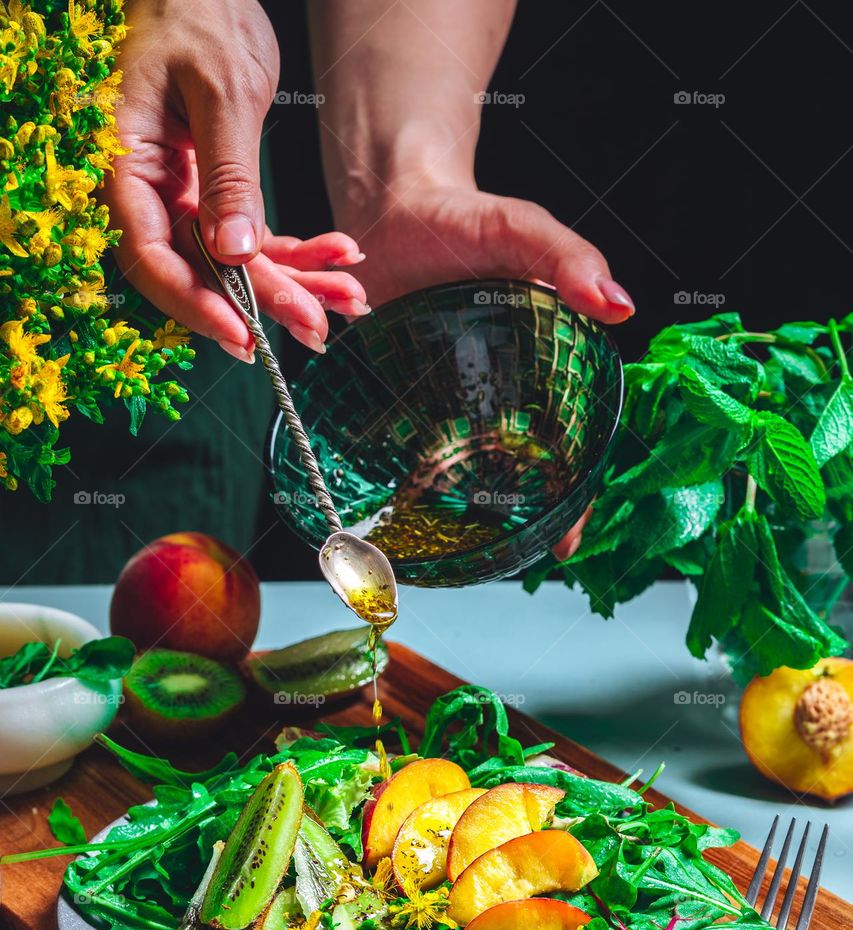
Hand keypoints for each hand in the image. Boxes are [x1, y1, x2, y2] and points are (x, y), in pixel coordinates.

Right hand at [106, 0, 368, 357]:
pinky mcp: (216, 194)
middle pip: (200, 271)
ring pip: (235, 263)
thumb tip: (235, 253)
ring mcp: (183, 197)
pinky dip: (299, 250)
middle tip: (317, 330)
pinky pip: (255, 237)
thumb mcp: (222, 90)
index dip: (194, 302)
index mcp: (127, 166)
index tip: (241, 332)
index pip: (151, 257)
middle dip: (264, 303)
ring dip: (294, 284)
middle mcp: (151, 192)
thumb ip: (228, 174)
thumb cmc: (198, 16)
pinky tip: (339, 255)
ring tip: (348, 299)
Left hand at [342, 181, 624, 556]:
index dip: (579, 487)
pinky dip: (425, 482)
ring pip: (478, 466)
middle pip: (531, 462)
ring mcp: (458, 396)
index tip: (572, 537)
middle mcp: (508, 386)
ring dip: (480, 510)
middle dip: (537, 512)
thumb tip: (620, 305)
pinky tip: (420, 513)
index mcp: (549, 356)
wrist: (388, 211)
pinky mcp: (411, 396)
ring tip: (480, 550)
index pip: (576, 433)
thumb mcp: (520, 228)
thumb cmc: (463, 219)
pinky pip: (422, 448)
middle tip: (534, 553)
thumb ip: (566, 257)